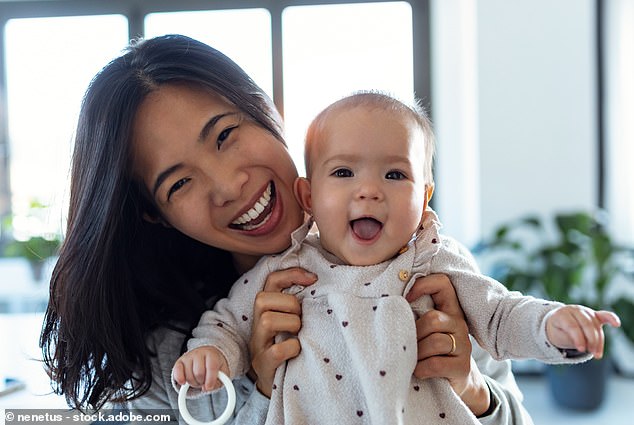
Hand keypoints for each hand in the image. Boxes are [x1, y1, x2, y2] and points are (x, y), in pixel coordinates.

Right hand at [173, 346, 227, 392]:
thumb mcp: (223, 372)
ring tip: (198, 379)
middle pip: (199, 373)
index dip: (210, 380)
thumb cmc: (215, 365)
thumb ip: (219, 381)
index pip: (211, 367)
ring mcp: (188, 356)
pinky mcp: (179, 362)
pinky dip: (180, 380)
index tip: (209, 387)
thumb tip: (207, 388)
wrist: (207, 355)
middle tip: (204, 382)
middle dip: (202, 382)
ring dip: (193, 383)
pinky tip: (184, 382)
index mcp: (212, 354)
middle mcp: (199, 353)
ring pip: (188, 376)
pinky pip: (177, 373)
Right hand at [248, 267, 317, 396]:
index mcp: (266, 310)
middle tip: (301, 319)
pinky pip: (277, 350)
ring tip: (299, 334)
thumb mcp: (292, 320)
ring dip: (291, 324)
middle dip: (290, 305)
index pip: (271, 281)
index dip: (291, 274)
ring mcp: (258, 344)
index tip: (313, 279)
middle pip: (263, 299)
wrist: (278, 381)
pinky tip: (298, 351)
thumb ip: (298, 303)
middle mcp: (258, 324)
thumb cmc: (290, 345)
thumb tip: (317, 282)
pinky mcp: (264, 363)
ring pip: (267, 321)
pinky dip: (292, 348)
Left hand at [405, 274, 490, 416]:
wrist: (452, 383)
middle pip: (434, 319)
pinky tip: (417, 371)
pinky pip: (435, 364)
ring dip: (417, 353)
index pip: (442, 283)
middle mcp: (459, 324)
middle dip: (415, 333)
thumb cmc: (429, 352)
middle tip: (407, 344)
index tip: (406, 299)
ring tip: (412, 359)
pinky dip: (420, 369)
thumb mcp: (423, 330)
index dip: (423, 285)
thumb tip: (385, 304)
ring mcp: (464, 346)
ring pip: (435, 341)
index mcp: (448, 309)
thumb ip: (413, 315)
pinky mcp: (462, 367)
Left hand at [546, 305, 620, 358]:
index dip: (578, 338)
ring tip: (597, 354)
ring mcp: (585, 311)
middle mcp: (574, 310)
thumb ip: (572, 338)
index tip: (581, 350)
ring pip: (595, 325)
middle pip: (586, 324)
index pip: (572, 326)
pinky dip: (611, 319)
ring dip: (598, 340)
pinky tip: (617, 324)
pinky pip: (604, 316)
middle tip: (591, 353)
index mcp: (561, 314)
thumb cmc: (558, 332)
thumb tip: (586, 344)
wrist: (558, 323)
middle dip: (591, 340)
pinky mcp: (594, 315)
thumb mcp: (559, 337)